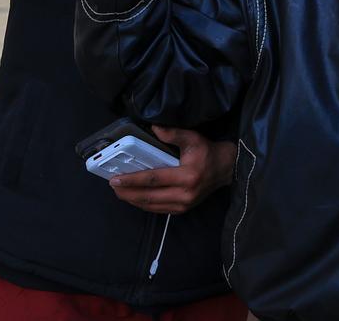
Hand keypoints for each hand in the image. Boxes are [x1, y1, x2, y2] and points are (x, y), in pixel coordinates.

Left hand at [107, 128, 237, 214]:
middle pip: (149, 196)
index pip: (154, 179)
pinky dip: (143, 204)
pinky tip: (134, 197)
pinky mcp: (182, 209)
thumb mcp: (193, 138)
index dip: (133, 180)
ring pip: (151, 205)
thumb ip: (173, 133)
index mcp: (187, 176)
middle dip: (128, 192)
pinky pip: (158, 209)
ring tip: (119, 192)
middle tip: (113, 186)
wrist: (225, 169)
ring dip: (133, 200)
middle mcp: (184, 194)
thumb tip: (153, 128)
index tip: (116, 178)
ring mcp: (183, 205)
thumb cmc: (208, 152)